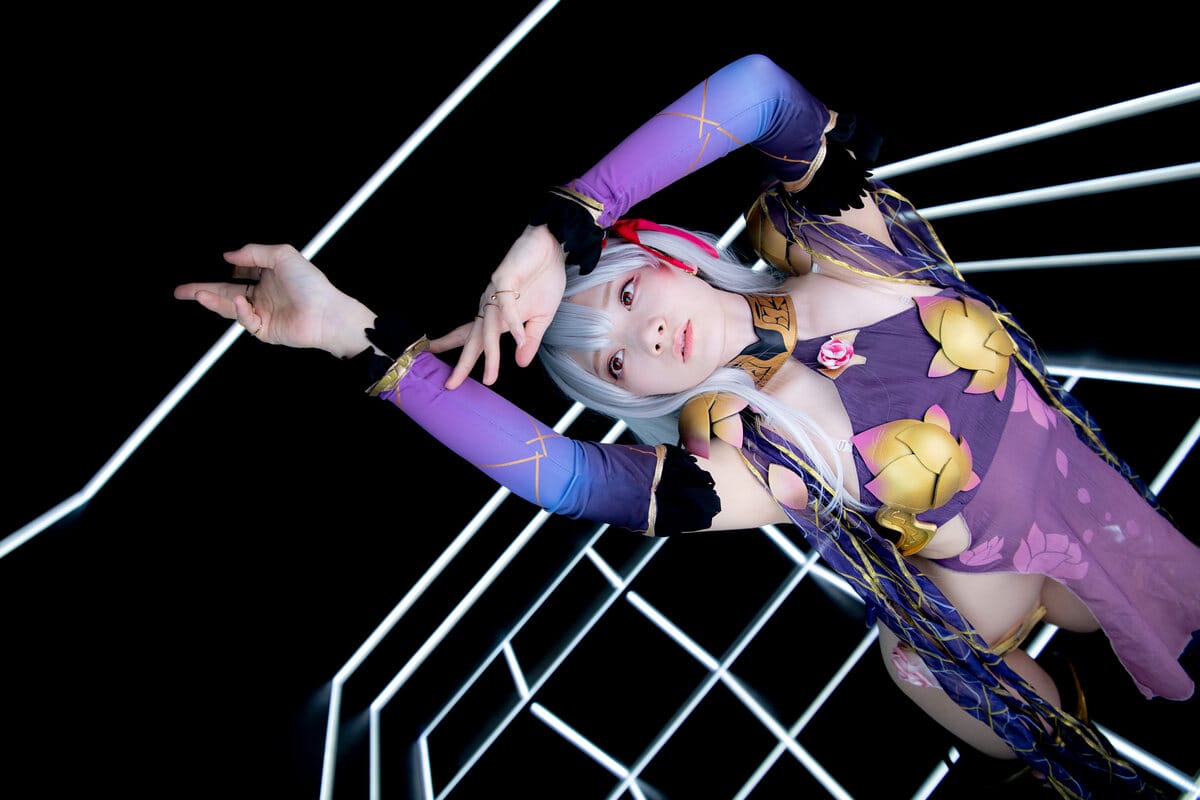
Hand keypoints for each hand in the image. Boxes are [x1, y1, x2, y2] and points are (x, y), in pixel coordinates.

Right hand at [174, 243, 375, 357]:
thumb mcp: (283, 255)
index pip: (238, 274)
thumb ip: (254, 252)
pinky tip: (238, 300)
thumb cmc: (312, 285)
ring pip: (229, 307)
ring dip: (211, 300)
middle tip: (181, 290)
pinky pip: (244, 320)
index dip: (226, 270)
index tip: (217, 262)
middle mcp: (263, 295)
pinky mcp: (264, 329)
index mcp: (268, 277)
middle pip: (225, 292)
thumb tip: (229, 255)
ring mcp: (262, 313)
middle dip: (202, 291)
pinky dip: (238, 310)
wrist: (327, 313)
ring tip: (196, 294)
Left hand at [429, 225, 566, 388]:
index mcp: (499, 316)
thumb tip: (520, 364)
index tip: (451, 380)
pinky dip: (514, 324)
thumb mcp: (541, 318)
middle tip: (452, 383)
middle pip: (476, 338)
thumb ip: (530, 340)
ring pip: (489, 327)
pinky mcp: (504, 278)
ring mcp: (495, 292)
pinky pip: (507, 305)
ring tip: (490, 375)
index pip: (476, 340)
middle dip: (464, 362)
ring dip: (490, 353)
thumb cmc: (544, 280)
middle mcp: (491, 306)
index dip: (464, 358)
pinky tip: (520, 339)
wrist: (553, 249)